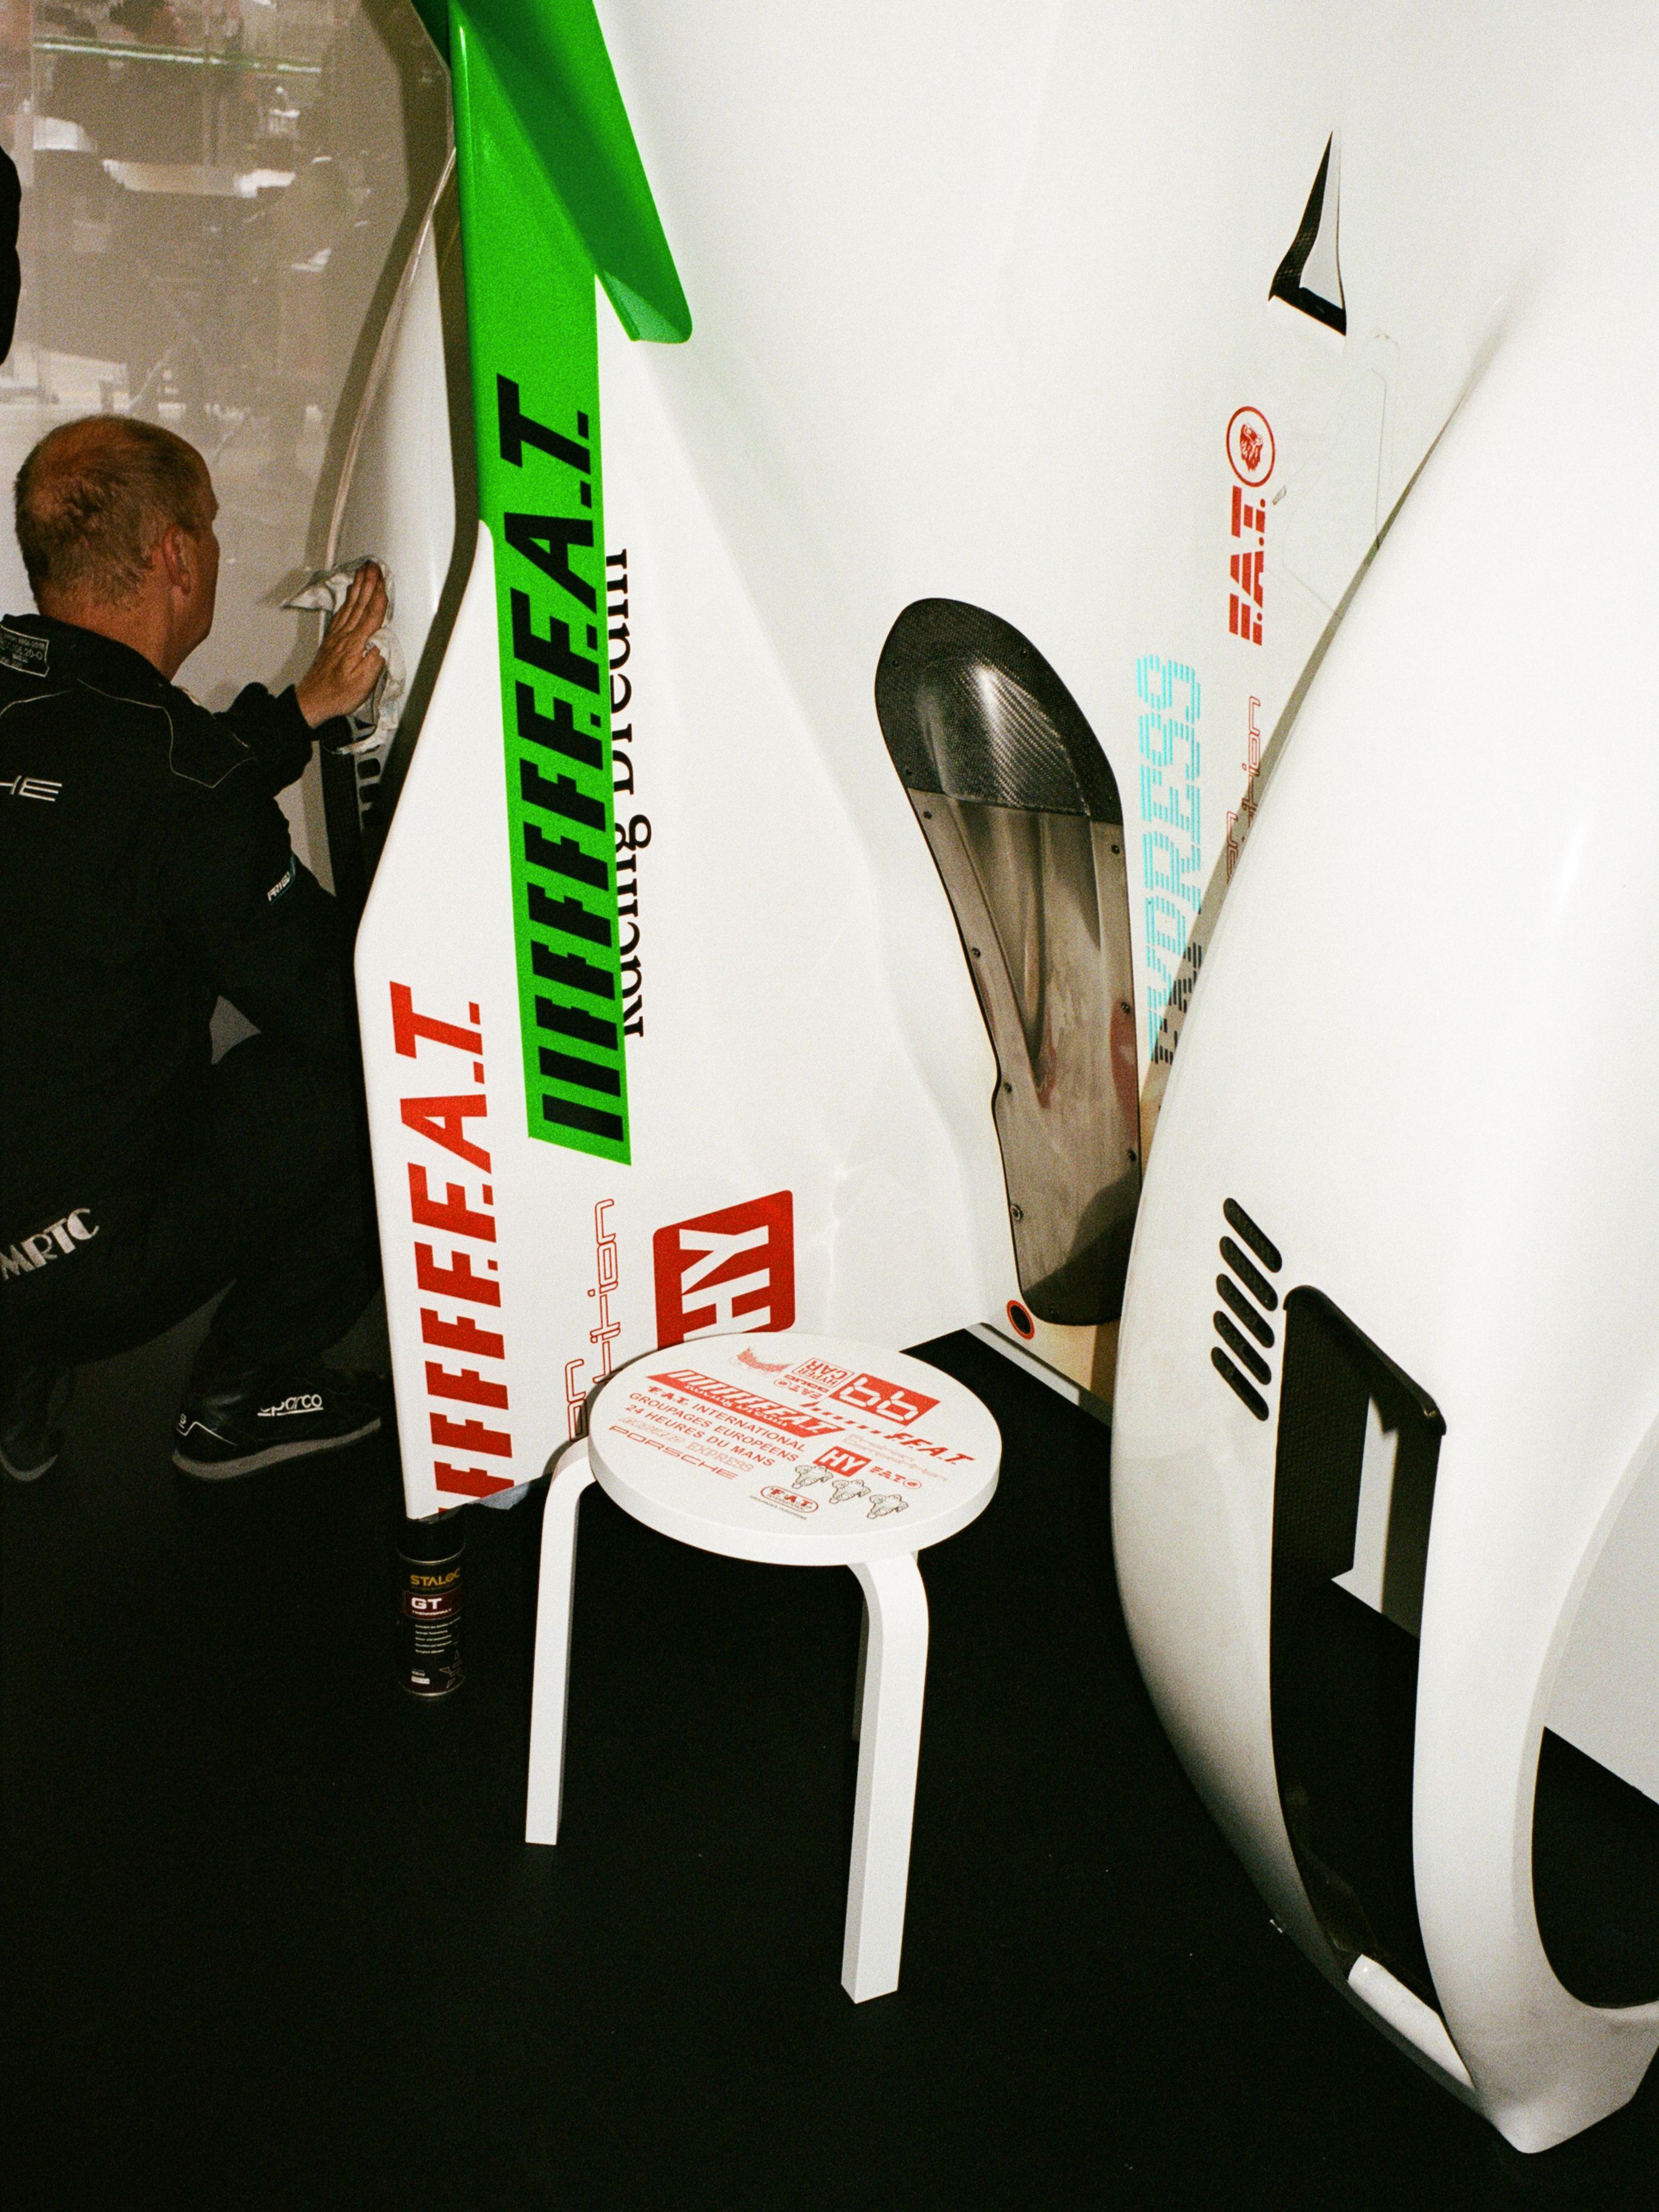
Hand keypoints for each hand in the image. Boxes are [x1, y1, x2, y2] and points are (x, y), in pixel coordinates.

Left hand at [295, 561, 387, 727]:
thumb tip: (382, 640)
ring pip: (350, 606)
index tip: (383, 579)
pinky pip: (341, 614)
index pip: (371, 614)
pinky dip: (347, 600)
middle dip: (368, 583)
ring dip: (358, 587)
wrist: (314, 700)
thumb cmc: (340, 694)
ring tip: (362, 573)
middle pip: (360, 604)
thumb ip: (375, 659)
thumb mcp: (364, 682)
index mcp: (356, 644)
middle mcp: (345, 636)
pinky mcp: (331, 640)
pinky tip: (349, 595)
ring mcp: (337, 636)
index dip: (378, 595)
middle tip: (372, 566)